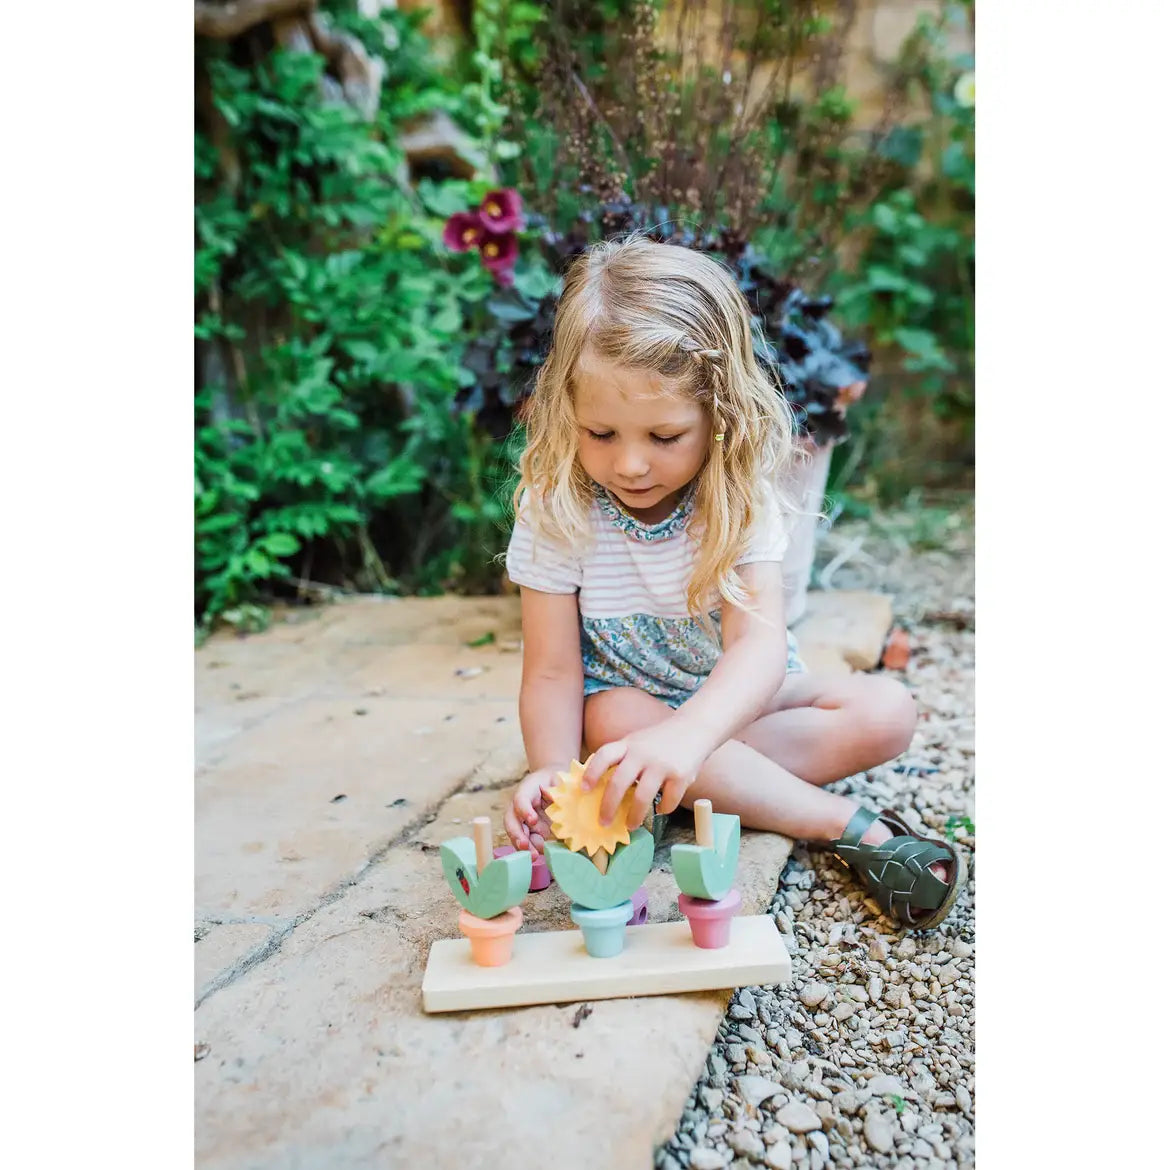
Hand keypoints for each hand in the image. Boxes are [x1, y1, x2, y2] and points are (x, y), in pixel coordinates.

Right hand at [503, 765, 562, 856]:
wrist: (553, 784)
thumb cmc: (555, 782)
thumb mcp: (559, 781)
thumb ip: (559, 790)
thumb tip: (559, 803)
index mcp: (527, 790)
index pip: (521, 799)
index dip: (524, 810)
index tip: (532, 820)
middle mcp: (519, 806)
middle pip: (511, 820)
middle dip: (517, 834)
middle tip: (525, 845)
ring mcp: (522, 820)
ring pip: (516, 834)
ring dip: (523, 847)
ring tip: (533, 856)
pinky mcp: (528, 831)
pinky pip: (526, 842)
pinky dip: (530, 850)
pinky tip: (538, 856)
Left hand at [581, 718, 710, 829]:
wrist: (695, 728)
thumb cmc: (660, 741)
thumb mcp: (637, 742)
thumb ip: (622, 759)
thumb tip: (600, 788)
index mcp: (628, 744)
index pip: (604, 755)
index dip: (591, 772)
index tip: (583, 790)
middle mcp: (642, 753)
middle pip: (619, 782)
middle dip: (608, 806)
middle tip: (603, 822)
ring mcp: (662, 764)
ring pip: (643, 797)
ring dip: (634, 816)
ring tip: (630, 825)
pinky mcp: (681, 775)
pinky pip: (668, 800)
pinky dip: (663, 808)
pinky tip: (661, 809)